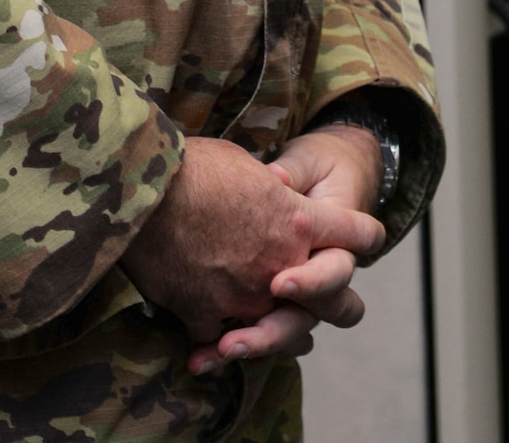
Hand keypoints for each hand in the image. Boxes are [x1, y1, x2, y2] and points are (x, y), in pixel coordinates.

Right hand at [120, 135, 383, 374]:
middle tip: (341, 304)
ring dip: (277, 330)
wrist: (143, 191)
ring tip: (284, 336)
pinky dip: (216, 339)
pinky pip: (220, 339)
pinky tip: (214, 343)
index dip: (362, 233)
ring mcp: (245, 298)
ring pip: (277, 329)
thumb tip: (276, 189)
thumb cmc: (192, 166)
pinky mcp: (206, 317)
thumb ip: (270, 189)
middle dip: (337, 300)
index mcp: (298, 220)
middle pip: (334, 297)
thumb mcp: (244, 164)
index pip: (356, 232)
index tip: (366, 235)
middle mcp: (281, 266)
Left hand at [193, 123, 385, 373]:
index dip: (312, 283)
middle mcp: (320, 280)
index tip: (279, 284)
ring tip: (217, 349)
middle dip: (275, 332)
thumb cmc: (320, 166)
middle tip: (237, 337)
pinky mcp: (267, 303)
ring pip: (282, 336)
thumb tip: (275, 179)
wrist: (323, 178)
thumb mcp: (310, 161)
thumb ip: (294, 173)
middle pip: (306, 321)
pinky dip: (225, 349)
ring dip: (250, 346)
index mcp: (338, 246)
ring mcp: (294, 297)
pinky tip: (199, 357)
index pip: (335, 273)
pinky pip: (252, 335)